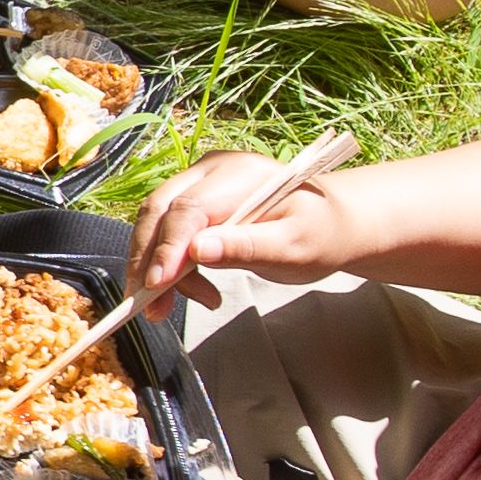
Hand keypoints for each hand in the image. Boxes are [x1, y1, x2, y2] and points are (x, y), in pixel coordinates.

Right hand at [131, 145, 357, 307]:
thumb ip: (247, 247)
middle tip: (148, 306)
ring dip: (154, 268)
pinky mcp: (196, 203)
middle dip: (148, 260)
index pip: (189, 208)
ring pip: (157, 223)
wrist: (332, 225)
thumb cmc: (320, 234)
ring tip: (168, 307)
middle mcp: (213, 171)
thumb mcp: (294, 248)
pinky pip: (167, 232)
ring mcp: (201, 184)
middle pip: (160, 211)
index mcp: (241, 175)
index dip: (168, 247)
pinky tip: (190, 289)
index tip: (156, 285)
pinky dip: (168, 266)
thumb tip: (198, 251)